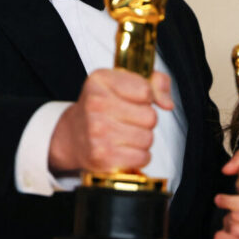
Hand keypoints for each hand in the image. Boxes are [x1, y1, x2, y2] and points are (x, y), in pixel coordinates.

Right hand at [49, 68, 173, 173]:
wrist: (72, 136)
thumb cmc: (102, 108)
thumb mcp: (123, 83)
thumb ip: (155, 83)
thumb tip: (167, 104)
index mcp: (100, 80)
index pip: (145, 90)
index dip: (147, 97)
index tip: (135, 100)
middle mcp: (96, 104)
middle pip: (150, 117)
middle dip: (145, 120)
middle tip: (129, 120)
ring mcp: (97, 132)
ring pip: (148, 138)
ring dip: (142, 139)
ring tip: (125, 135)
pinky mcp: (102, 157)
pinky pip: (142, 157)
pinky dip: (138, 156)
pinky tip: (124, 149)